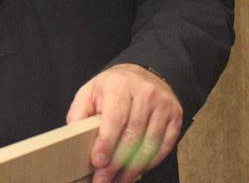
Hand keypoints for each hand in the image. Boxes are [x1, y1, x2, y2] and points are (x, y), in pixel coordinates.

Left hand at [67, 63, 182, 182]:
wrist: (142, 75)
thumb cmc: (112, 88)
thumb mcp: (90, 93)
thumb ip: (80, 114)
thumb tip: (73, 139)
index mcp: (119, 85)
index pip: (115, 118)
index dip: (107, 143)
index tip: (98, 163)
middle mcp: (145, 92)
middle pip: (132, 135)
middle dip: (116, 163)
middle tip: (103, 180)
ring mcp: (163, 104)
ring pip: (149, 144)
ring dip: (133, 168)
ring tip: (118, 180)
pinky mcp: (175, 116)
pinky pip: (164, 146)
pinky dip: (150, 163)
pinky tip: (136, 171)